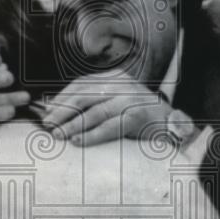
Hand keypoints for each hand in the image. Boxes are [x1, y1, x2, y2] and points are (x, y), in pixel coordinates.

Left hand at [39, 72, 171, 145]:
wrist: (172, 123)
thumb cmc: (139, 114)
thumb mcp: (116, 100)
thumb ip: (94, 100)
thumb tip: (56, 108)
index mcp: (114, 77)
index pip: (81, 84)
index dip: (62, 98)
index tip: (47, 111)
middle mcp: (122, 83)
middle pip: (84, 97)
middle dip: (62, 112)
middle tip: (47, 125)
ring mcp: (130, 98)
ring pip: (94, 112)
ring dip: (72, 125)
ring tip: (58, 135)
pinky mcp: (137, 116)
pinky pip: (109, 126)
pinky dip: (91, 135)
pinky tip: (77, 142)